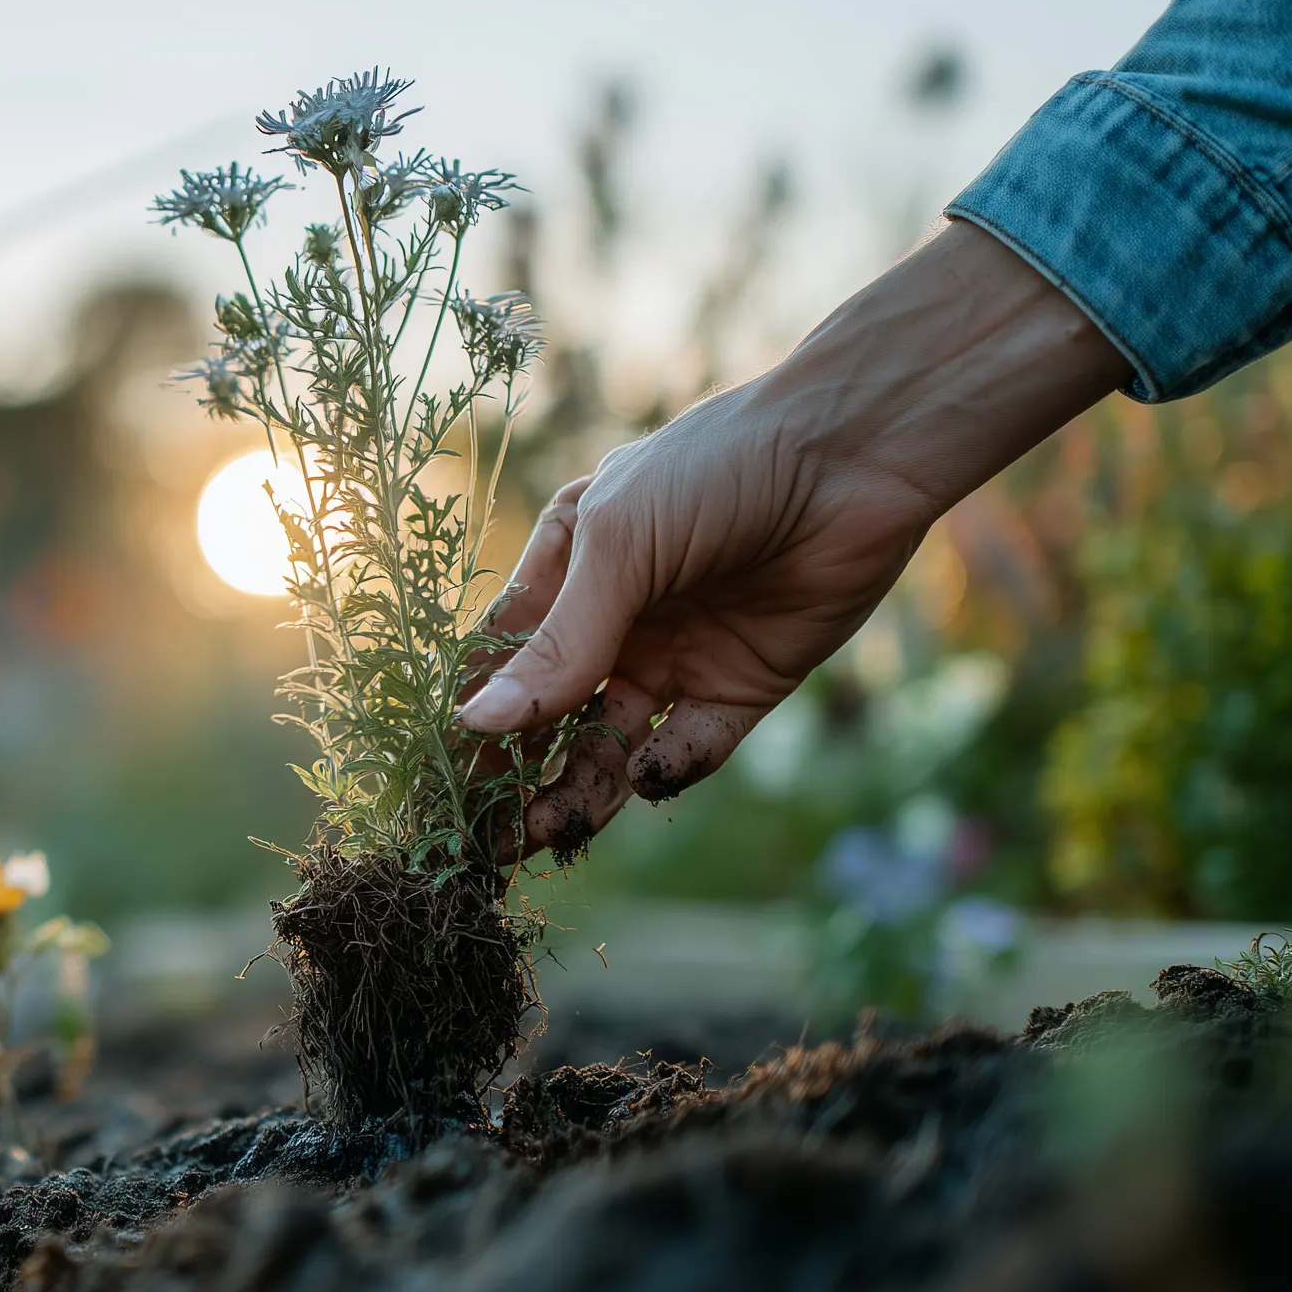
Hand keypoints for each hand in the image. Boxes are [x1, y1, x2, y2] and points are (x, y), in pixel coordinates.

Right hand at [463, 220, 1130, 854]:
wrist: (853, 457)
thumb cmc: (715, 471)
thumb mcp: (619, 548)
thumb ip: (559, 644)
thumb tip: (478, 726)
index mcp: (563, 571)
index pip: (497, 660)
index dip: (469, 719)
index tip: (438, 781)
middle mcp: (613, 621)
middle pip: (549, 716)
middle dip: (517, 774)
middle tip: (490, 835)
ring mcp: (674, 658)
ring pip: (611, 744)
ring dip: (582, 787)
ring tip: (555, 829)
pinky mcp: (740, 689)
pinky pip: (691, 747)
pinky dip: (668, 769)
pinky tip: (648, 776)